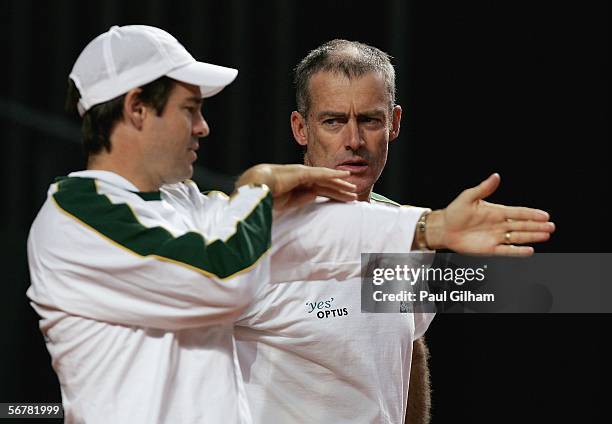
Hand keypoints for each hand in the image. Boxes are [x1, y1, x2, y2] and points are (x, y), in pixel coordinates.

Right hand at [235, 164, 356, 210]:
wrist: (256, 188)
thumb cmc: (268, 196)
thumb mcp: (288, 202)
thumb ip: (301, 199)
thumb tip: (314, 196)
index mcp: (300, 186)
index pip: (321, 191)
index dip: (333, 195)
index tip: (344, 200)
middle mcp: (304, 178)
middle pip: (327, 185)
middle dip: (341, 190)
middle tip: (354, 196)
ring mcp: (304, 174)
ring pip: (327, 179)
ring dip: (341, 184)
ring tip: (354, 190)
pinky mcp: (303, 172)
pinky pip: (322, 174)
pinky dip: (334, 174)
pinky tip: (345, 176)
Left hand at [425, 173, 554, 255]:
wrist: (443, 228)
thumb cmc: (454, 212)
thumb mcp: (468, 197)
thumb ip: (484, 188)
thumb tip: (496, 176)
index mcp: (496, 212)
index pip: (518, 212)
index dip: (532, 214)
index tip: (545, 215)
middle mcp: (499, 225)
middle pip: (522, 225)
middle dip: (537, 226)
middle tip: (551, 226)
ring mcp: (496, 237)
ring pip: (518, 237)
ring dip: (532, 236)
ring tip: (546, 235)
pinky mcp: (490, 249)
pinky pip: (507, 251)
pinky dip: (518, 251)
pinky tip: (530, 250)